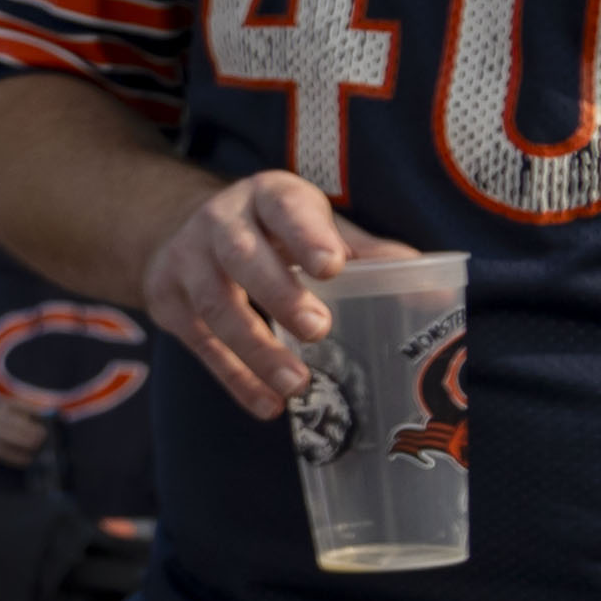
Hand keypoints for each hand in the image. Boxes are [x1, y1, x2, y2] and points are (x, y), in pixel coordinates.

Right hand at [144, 171, 419, 417]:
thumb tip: (434, 294)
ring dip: (257, 348)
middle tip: (317, 330)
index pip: (286, 208)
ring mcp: (187, 259)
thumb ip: (366, 255)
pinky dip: (234, 377)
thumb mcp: (314, 228)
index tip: (332, 267)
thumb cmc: (272, 232)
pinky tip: (266, 404)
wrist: (184, 230)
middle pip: (243, 256)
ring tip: (297, 384)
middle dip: (279, 294)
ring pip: (217, 304)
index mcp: (268, 196)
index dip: (307, 236)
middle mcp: (221, 221)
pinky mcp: (166, 298)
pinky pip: (200, 343)